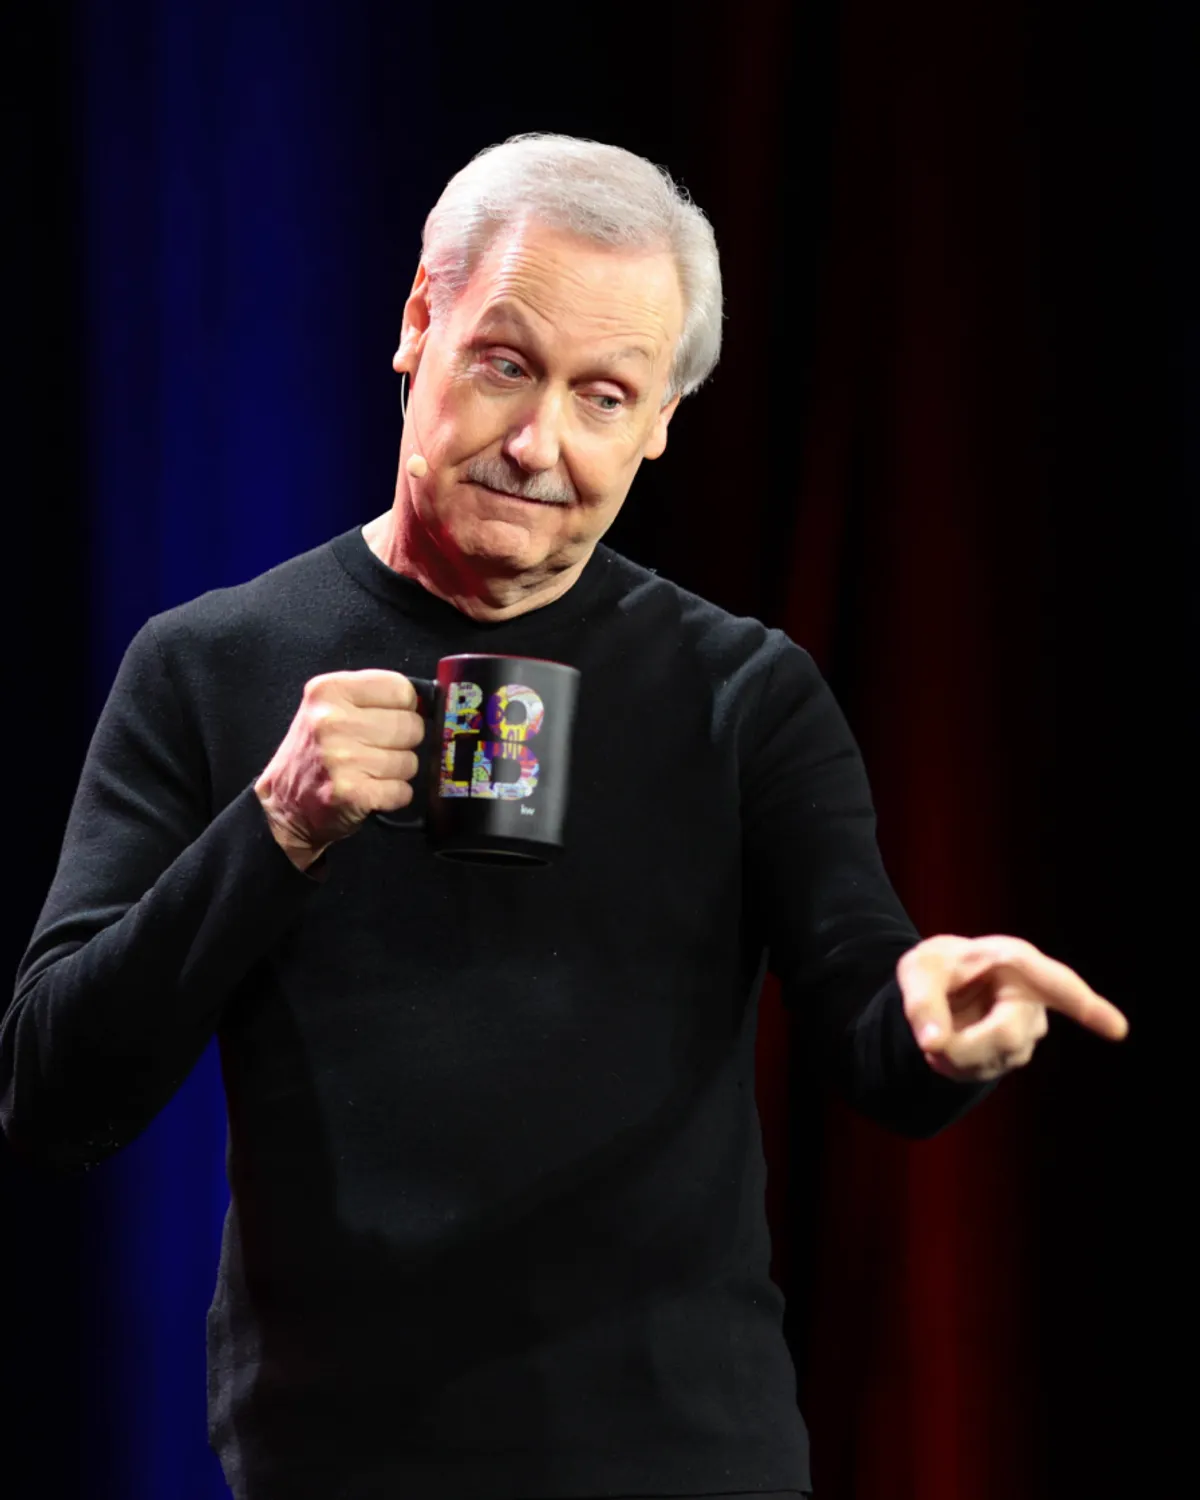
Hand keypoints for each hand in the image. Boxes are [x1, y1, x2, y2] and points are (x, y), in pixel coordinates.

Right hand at [255, 670, 425, 868]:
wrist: (284, 805)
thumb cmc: (315, 753)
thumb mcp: (329, 708)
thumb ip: (371, 697)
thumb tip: (428, 701)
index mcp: (329, 691)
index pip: (401, 689)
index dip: (404, 707)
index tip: (390, 719)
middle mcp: (332, 721)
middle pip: (411, 725)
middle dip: (404, 742)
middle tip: (379, 750)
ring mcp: (341, 758)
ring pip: (409, 761)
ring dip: (398, 771)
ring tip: (372, 772)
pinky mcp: (351, 792)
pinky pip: (402, 791)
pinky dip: (395, 795)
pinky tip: (374, 791)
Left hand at [897, 933, 1128, 1082]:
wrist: (941, 985)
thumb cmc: (937, 967)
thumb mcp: (918, 972)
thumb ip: (922, 1004)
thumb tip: (935, 1044)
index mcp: (1016, 962)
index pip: (1057, 984)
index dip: (1087, 1007)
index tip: (1118, 1030)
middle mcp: (1031, 994)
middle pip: (1009, 1036)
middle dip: (967, 1047)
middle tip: (931, 1042)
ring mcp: (1029, 1027)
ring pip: (998, 1057)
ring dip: (958, 1056)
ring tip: (937, 1033)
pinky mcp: (1017, 1051)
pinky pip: (985, 1070)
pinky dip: (957, 1064)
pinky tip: (950, 1045)